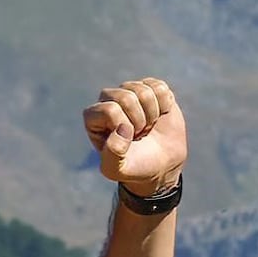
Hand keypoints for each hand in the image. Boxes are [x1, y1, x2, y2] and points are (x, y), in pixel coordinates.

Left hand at [82, 76, 187, 200]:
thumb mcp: (117, 169)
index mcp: (92, 117)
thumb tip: (123, 128)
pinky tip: (159, 116)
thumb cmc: (135, 166)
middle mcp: (108, 99)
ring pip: (144, 91)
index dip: (126, 127)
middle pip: (127, 98)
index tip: (128, 140)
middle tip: (140, 134)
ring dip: (152, 114)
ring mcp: (129, 91)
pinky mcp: (150, 87)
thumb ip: (113, 153)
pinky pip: (159, 87)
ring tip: (147, 126)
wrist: (161, 164)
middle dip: (140, 121)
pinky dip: (165, 105)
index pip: (110, 110)